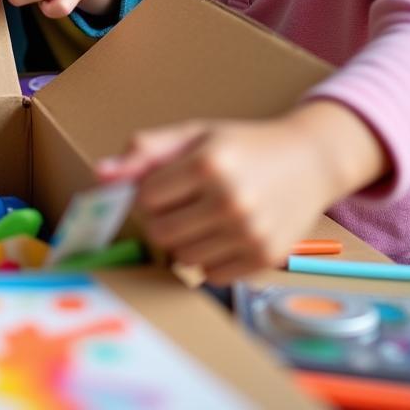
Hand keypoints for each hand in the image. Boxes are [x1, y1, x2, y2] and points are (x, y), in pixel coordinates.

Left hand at [96, 103, 388, 282]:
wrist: (309, 161)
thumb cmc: (242, 145)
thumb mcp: (193, 134)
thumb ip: (143, 151)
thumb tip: (100, 175)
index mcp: (208, 164)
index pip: (145, 197)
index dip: (147, 191)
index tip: (163, 182)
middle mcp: (230, 201)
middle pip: (160, 231)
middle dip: (160, 217)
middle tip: (181, 201)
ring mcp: (250, 233)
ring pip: (182, 257)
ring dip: (183, 240)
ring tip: (202, 216)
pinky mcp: (265, 259)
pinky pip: (209, 274)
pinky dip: (207, 259)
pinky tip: (222, 234)